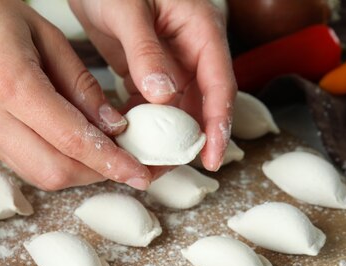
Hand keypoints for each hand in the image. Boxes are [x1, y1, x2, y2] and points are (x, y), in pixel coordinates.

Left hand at [69, 0, 236, 170]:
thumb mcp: (128, 9)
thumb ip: (145, 50)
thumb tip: (163, 95)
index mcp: (201, 31)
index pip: (219, 85)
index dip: (218, 124)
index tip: (210, 157)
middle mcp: (192, 51)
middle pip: (200, 106)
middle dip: (185, 142)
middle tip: (161, 169)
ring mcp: (171, 64)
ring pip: (176, 111)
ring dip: (161, 138)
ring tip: (140, 163)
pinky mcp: (149, 72)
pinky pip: (152, 106)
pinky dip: (141, 125)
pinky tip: (125, 140)